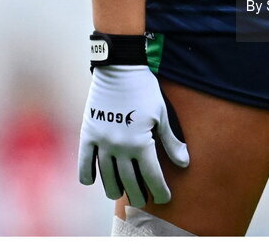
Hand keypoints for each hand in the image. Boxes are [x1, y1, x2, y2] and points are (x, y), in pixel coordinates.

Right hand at [78, 64, 189, 204]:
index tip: (165, 198)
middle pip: (130, 181)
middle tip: (143, 199)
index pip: (152, 176)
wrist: (119, 68)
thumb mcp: (161, 114)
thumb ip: (171, 141)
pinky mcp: (88, 133)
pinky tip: (93, 181)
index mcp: (141, 142)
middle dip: (139, 193)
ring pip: (107, 176)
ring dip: (115, 189)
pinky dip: (87, 175)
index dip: (160, 190)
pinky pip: (85, 162)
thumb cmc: (144, 90)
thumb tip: (184, 163)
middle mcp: (120, 146)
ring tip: (121, 193)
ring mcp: (102, 141)